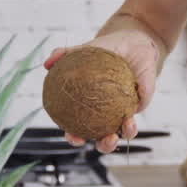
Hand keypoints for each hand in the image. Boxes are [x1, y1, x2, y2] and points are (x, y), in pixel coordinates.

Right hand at [43, 30, 160, 152]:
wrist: (134, 42)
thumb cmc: (107, 48)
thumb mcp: (86, 50)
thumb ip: (66, 55)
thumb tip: (47, 64)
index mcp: (87, 105)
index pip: (77, 126)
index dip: (72, 135)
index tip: (71, 135)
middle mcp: (105, 112)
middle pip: (100, 137)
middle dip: (100, 145)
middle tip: (99, 141)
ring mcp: (122, 111)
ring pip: (120, 133)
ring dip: (117, 140)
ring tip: (114, 136)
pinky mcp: (138, 106)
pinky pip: (134, 119)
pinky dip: (130, 124)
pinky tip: (129, 120)